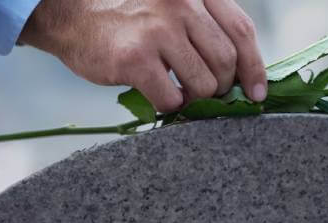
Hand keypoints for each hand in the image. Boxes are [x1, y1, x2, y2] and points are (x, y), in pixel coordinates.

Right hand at [18, 0, 267, 111]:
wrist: (70, 15)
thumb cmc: (127, 16)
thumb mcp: (172, 5)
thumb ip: (204, 27)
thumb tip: (241, 74)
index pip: (242, 31)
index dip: (255, 67)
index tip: (257, 92)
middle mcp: (181, 5)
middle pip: (226, 61)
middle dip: (222, 86)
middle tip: (207, 94)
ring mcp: (158, 30)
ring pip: (204, 84)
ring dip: (197, 99)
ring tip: (181, 94)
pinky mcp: (135, 58)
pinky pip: (172, 98)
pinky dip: (170, 106)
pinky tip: (159, 96)